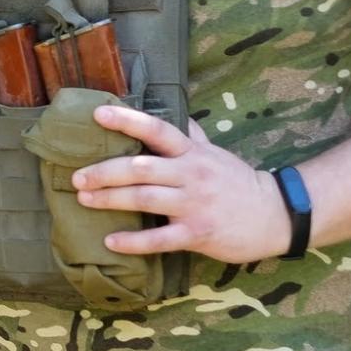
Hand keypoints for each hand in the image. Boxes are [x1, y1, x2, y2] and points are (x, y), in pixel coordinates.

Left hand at [73, 107, 292, 263]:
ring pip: (145, 199)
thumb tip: (173, 109)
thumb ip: (191, 134)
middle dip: (104, 171)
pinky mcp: (199, 233)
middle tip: (76, 177)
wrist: (275, 215)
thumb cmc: (236, 182)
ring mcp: (195, 204)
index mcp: (192, 153)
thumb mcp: (214, 152)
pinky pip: (160, 238)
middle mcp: (191, 174)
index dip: (128, 120)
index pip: (157, 130)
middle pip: (141, 168)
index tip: (97, 115)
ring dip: (111, 199)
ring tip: (84, 199)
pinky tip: (110, 241)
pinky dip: (133, 241)